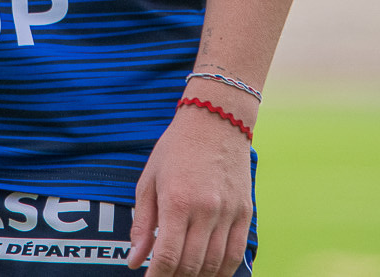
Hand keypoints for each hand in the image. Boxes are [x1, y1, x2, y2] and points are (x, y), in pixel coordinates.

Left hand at [127, 92, 253, 276]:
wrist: (216, 119)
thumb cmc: (176, 148)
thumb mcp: (149, 180)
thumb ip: (142, 224)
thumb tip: (134, 261)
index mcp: (177, 200)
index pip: (166, 256)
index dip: (156, 276)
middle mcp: (205, 209)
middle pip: (190, 265)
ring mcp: (228, 212)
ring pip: (214, 264)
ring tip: (183, 276)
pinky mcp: (245, 212)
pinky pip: (236, 253)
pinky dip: (223, 271)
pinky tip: (210, 274)